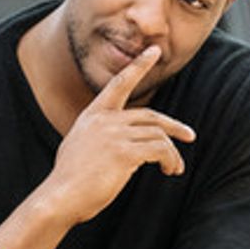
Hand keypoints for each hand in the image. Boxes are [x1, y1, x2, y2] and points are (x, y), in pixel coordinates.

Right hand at [45, 46, 194, 223]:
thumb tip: (121, 143)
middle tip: (189, 136)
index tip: (154, 51)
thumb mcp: (79, 146)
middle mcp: (104, 120)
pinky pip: (160, 150)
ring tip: (174, 168)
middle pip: (151, 115)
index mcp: (92, 116)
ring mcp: (114, 135)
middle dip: (174, 126)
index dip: (139, 66)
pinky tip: (169, 170)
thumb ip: (99, 136)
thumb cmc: (69, 180)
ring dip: (172, 153)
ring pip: (159, 135)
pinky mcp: (124, 153)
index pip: (119, 83)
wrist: (60, 197)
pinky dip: (170, 160)